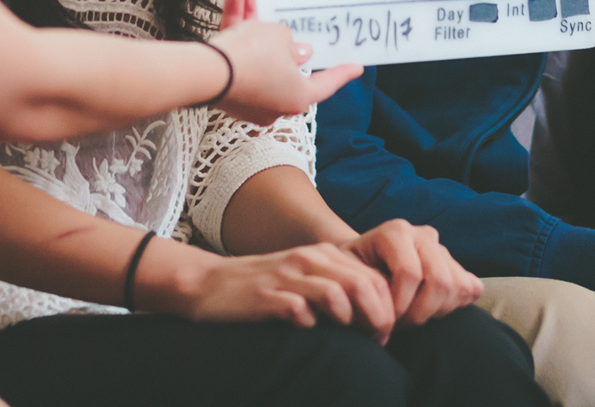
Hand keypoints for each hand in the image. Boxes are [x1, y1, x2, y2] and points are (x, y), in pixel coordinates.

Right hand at [141, 242, 396, 341]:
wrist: (208, 284)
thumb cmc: (263, 288)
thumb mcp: (304, 277)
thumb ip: (337, 287)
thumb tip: (376, 316)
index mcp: (323, 254)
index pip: (373, 277)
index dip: (387, 308)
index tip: (381, 333)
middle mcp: (309, 258)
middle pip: (364, 285)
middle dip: (377, 318)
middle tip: (374, 341)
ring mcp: (287, 276)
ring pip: (339, 295)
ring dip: (349, 322)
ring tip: (347, 339)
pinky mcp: (267, 295)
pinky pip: (301, 311)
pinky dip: (310, 325)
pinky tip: (306, 331)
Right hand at [209, 0, 361, 124]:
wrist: (208, 72)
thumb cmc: (254, 58)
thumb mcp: (279, 37)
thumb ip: (289, 40)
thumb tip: (296, 50)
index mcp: (298, 96)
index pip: (326, 84)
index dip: (342, 73)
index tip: (357, 67)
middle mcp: (274, 101)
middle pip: (283, 62)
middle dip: (278, 31)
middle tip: (285, 12)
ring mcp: (248, 96)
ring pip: (255, 52)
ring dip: (252, 18)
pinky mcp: (225, 87)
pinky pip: (236, 54)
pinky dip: (236, 26)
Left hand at [345, 219, 483, 328]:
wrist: (362, 261)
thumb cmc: (350, 272)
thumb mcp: (345, 275)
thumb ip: (361, 288)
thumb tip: (383, 311)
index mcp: (395, 231)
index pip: (410, 273)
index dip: (400, 304)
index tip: (385, 319)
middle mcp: (422, 234)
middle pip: (440, 280)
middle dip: (422, 312)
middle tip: (402, 324)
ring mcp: (441, 248)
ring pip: (458, 285)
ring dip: (438, 311)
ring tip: (413, 317)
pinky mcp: (454, 263)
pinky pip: (470, 287)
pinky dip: (455, 305)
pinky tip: (431, 310)